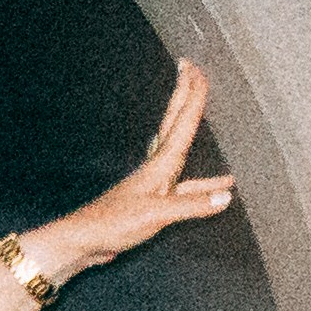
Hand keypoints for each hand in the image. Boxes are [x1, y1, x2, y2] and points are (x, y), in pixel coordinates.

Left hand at [23, 62, 239, 282]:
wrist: (84, 241)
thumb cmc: (113, 223)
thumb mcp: (155, 214)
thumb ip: (191, 205)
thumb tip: (226, 196)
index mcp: (159, 166)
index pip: (181, 123)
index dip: (192, 97)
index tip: (197, 71)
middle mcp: (158, 168)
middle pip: (175, 124)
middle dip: (185, 96)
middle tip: (191, 70)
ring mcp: (156, 184)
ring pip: (181, 150)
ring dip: (193, 132)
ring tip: (215, 119)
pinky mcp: (155, 203)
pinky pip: (187, 187)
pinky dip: (205, 186)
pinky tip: (221, 190)